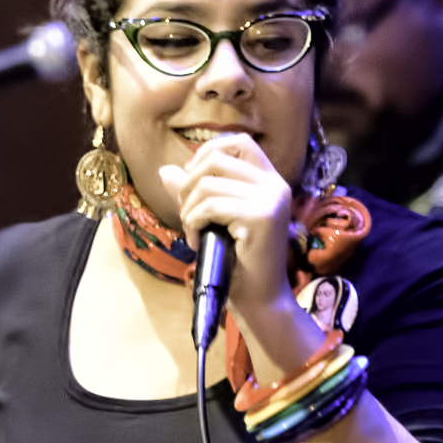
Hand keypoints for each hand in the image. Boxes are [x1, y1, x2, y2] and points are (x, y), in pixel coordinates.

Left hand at [157, 135, 303, 331]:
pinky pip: (209, 206)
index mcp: (272, 182)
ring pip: (208, 183)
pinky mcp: (259, 218)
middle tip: (189, 213)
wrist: (260, 300)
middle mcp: (276, 186)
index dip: (209, 152)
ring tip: (193, 231)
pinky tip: (198, 241)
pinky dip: (193, 223)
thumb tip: (166, 170)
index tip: (193, 179)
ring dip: (189, 209)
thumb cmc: (239, 263)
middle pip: (217, 158)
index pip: (240, 142)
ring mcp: (270, 201)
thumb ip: (194, 192)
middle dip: (189, 184)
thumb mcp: (214, 220)